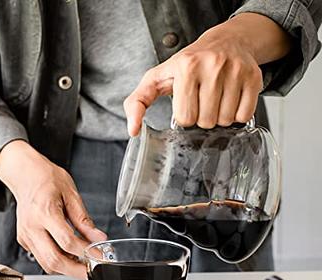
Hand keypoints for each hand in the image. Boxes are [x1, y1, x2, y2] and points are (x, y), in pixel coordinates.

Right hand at [0, 140, 106, 278]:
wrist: (25, 175)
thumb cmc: (47, 180)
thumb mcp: (71, 194)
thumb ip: (84, 220)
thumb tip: (99, 238)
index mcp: (45, 212)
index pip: (67, 241)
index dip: (86, 253)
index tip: (100, 257)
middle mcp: (32, 227)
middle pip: (54, 260)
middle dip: (76, 271)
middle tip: (92, 271)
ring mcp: (25, 235)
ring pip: (46, 264)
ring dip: (66, 269)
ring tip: (83, 263)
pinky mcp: (24, 240)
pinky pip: (41, 258)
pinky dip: (57, 261)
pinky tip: (69, 255)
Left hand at [124, 13, 290, 133]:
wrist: (225, 41)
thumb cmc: (188, 65)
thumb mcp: (156, 79)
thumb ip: (137, 102)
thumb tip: (133, 130)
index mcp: (186, 67)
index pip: (185, 118)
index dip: (185, 117)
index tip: (187, 103)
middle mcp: (212, 65)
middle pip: (206, 122)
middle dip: (202, 118)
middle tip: (202, 102)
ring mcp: (235, 71)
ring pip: (226, 121)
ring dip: (219, 117)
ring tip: (216, 100)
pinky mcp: (253, 77)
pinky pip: (245, 115)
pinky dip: (237, 115)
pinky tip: (230, 100)